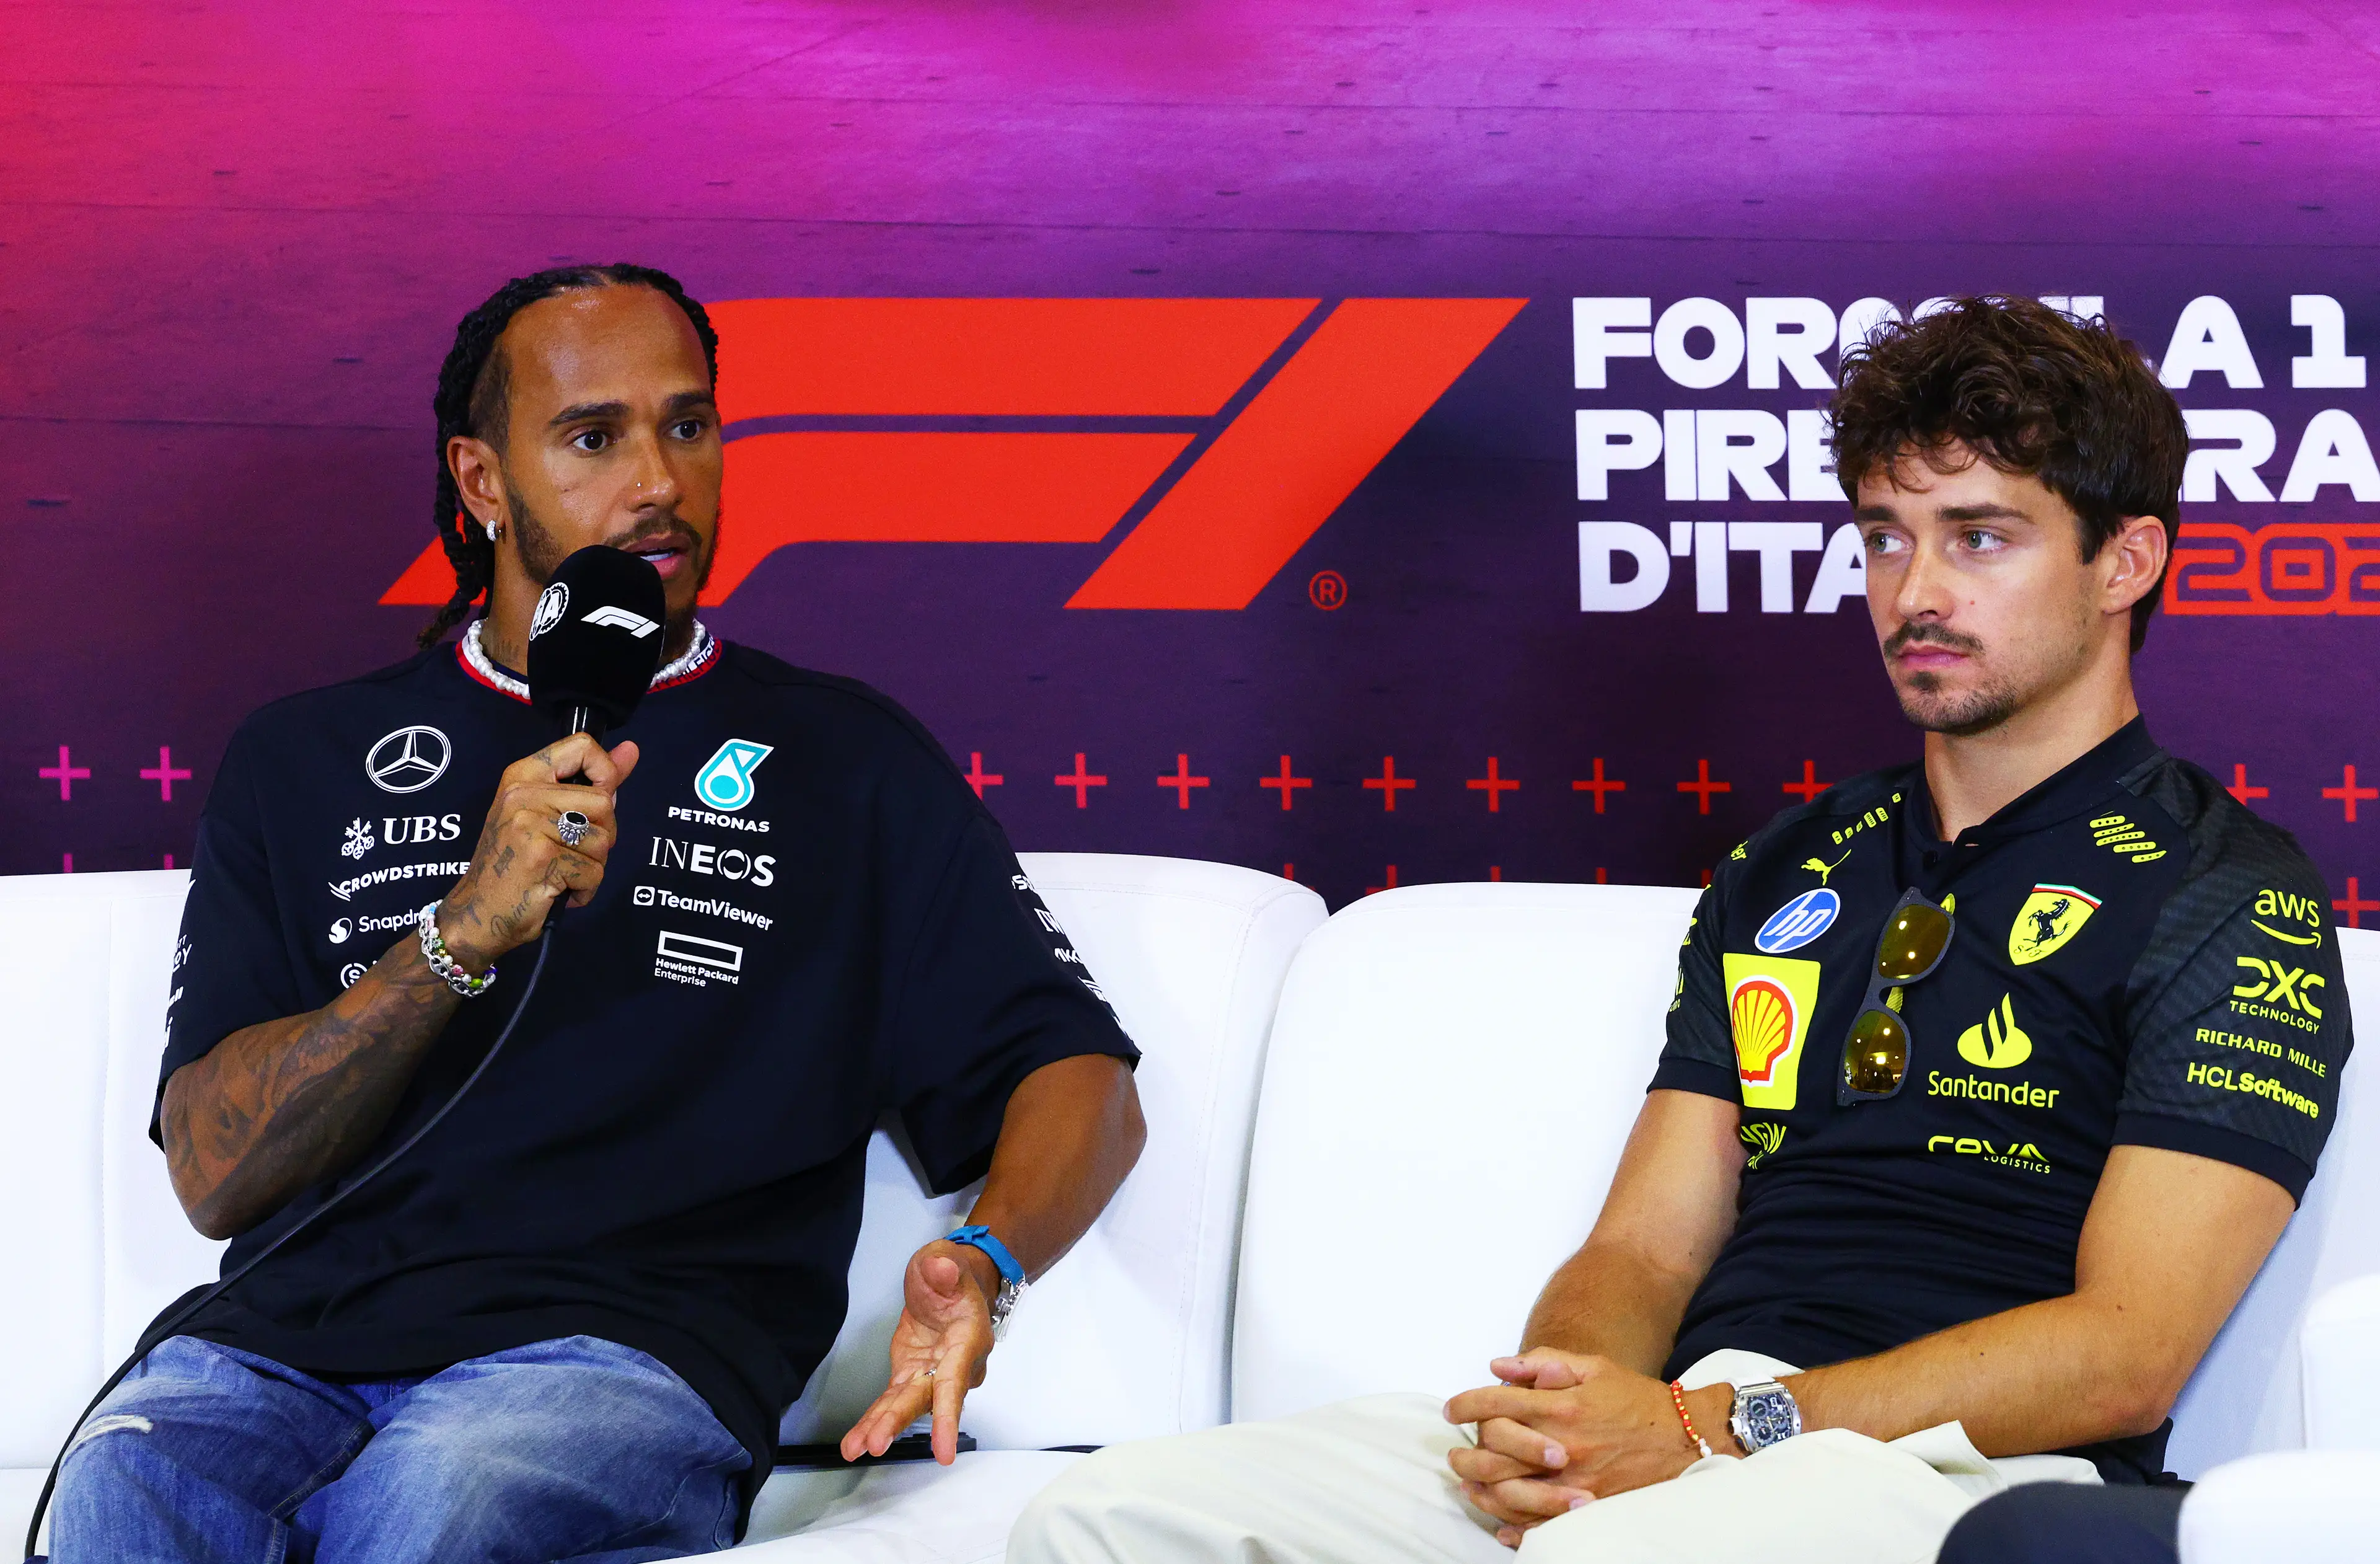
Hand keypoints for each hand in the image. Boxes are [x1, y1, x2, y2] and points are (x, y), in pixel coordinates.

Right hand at [437, 734, 639, 969]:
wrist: (477, 913)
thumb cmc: (515, 864)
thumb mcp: (544, 814)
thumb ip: (591, 781)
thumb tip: (631, 750)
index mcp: (523, 775)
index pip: (582, 746)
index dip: (606, 772)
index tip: (599, 797)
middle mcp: (523, 794)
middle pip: (604, 802)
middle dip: (601, 835)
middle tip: (571, 852)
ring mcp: (530, 825)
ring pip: (603, 840)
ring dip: (592, 866)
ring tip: (560, 872)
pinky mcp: (541, 857)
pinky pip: (594, 872)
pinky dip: (584, 890)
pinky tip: (557, 890)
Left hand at [839, 1240, 997, 1464]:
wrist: (952, 1282)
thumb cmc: (952, 1275)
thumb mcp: (946, 1258)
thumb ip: (944, 1267)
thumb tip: (941, 1268)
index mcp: (968, 1339)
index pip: (956, 1380)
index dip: (947, 1415)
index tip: (944, 1450)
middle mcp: (955, 1365)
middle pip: (926, 1399)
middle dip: (899, 1421)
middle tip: (876, 1443)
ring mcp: (932, 1374)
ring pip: (907, 1405)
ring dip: (882, 1427)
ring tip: (856, 1447)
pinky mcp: (911, 1376)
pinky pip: (892, 1402)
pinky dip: (873, 1420)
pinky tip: (855, 1441)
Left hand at [1445, 1351, 1721, 1546]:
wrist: (1685, 1437)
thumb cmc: (1635, 1398)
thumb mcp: (1593, 1367)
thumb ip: (1543, 1362)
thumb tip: (1497, 1366)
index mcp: (1562, 1406)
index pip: (1496, 1405)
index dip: (1466, 1405)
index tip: (1451, 1410)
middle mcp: (1564, 1446)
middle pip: (1494, 1453)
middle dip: (1465, 1453)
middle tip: (1453, 1452)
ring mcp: (1575, 1483)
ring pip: (1510, 1494)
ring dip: (1481, 1490)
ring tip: (1469, 1484)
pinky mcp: (1588, 1509)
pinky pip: (1542, 1526)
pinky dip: (1514, 1528)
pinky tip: (1499, 1522)